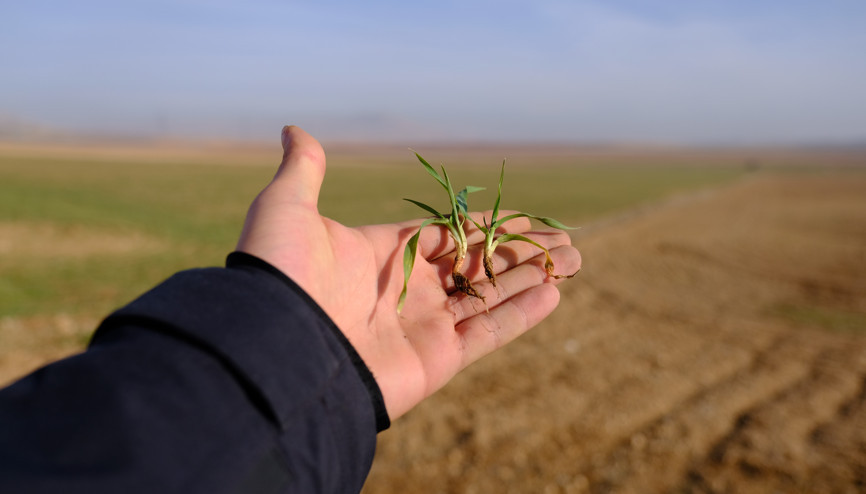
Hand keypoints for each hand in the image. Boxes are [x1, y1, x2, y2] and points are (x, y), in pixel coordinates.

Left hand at [236, 126, 580, 419]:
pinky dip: (522, 314)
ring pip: (491, 296)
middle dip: (520, 252)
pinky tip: (554, 292)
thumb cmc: (281, 276)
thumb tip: (294, 129)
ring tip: (575, 260)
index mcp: (380, 255)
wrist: (276, 352)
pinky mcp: (438, 359)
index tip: (523, 217)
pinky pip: (489, 332)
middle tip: (563, 241)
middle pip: (477, 266)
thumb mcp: (286, 209)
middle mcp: (406, 290)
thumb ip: (303, 171)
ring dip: (532, 278)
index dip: (485, 227)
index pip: (445, 236)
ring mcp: (423, 326)